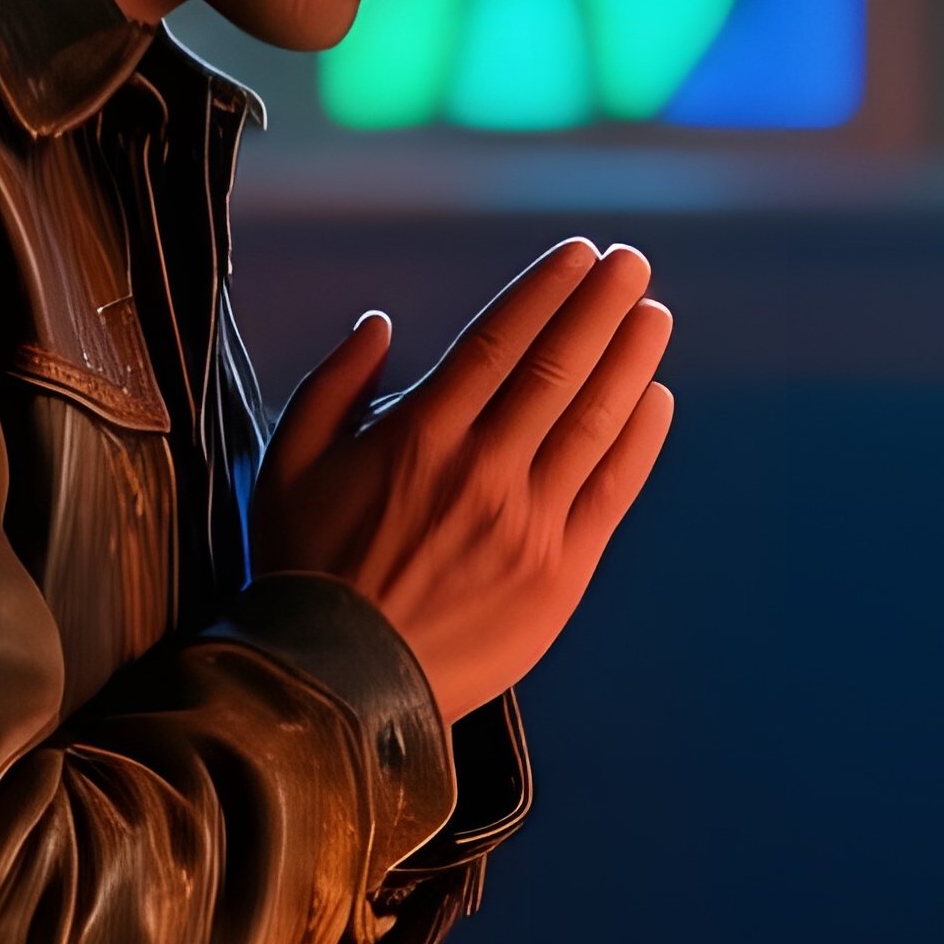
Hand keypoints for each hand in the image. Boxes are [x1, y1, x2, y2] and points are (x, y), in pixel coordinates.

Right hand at [250, 238, 674, 724]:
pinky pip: (612, 491)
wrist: (334, 688)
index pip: (501, 340)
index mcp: (419, 434)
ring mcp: (527, 522)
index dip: (547, 291)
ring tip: (653, 316)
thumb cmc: (305, 572)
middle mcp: (481, 469)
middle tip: (633, 264)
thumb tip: (380, 322)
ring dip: (630, 360)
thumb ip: (332, 384)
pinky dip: (639, 440)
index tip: (579, 255)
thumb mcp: (287, 465)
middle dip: (601, 306)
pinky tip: (656, 399)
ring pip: (594, 421)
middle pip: (558, 368)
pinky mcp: (560, 572)